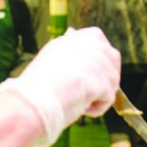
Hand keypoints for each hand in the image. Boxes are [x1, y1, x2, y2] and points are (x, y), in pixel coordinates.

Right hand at [0, 27, 120, 146]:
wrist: (35, 98)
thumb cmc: (38, 84)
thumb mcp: (53, 57)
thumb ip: (70, 52)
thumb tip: (77, 46)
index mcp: (78, 37)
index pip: (98, 41)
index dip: (97, 60)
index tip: (85, 74)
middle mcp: (92, 45)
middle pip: (112, 60)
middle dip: (104, 77)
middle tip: (85, 92)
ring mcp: (101, 63)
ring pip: (112, 83)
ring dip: (98, 95)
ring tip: (76, 100)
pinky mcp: (105, 82)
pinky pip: (108, 100)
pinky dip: (95, 109)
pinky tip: (79, 107)